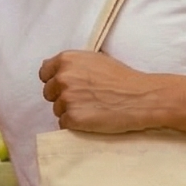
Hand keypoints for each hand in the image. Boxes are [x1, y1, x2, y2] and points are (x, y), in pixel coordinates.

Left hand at [39, 50, 157, 132]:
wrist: (141, 98)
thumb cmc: (122, 79)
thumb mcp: (96, 60)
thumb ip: (72, 64)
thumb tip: (48, 66)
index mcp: (66, 60)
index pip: (44, 73)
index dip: (55, 81)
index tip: (68, 87)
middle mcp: (63, 78)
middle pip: (49, 94)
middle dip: (62, 98)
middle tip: (85, 100)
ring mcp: (66, 99)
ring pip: (57, 110)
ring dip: (70, 112)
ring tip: (92, 109)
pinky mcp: (72, 118)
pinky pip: (64, 124)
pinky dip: (75, 125)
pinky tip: (92, 119)